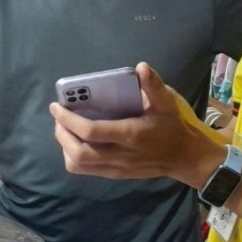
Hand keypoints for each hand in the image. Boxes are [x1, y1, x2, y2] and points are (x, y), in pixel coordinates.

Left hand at [49, 62, 220, 186]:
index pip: (91, 132)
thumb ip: (154, 85)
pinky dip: (74, 156)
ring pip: (79, 165)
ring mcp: (116, 168)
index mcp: (129, 135)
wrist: (184, 157)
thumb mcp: (167, 102)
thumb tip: (141, 67)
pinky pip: (86, 170)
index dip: (68, 120)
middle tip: (59, 117)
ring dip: (65, 146)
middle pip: (78, 153)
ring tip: (65, 129)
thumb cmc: (172, 126)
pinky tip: (77, 141)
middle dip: (62, 134)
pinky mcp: (115, 175)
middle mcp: (119, 155)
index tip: (56, 106)